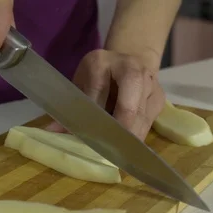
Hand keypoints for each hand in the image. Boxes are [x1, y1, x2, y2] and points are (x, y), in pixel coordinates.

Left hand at [46, 49, 165, 140]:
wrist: (131, 57)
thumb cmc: (100, 74)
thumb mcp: (82, 81)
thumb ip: (70, 105)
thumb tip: (52, 131)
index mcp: (102, 61)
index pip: (97, 93)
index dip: (92, 118)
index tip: (86, 138)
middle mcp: (132, 69)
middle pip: (127, 107)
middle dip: (118, 132)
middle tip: (107, 152)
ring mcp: (150, 83)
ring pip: (140, 118)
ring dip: (128, 139)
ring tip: (116, 155)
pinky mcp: (159, 98)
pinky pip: (148, 122)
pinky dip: (137, 137)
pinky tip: (128, 148)